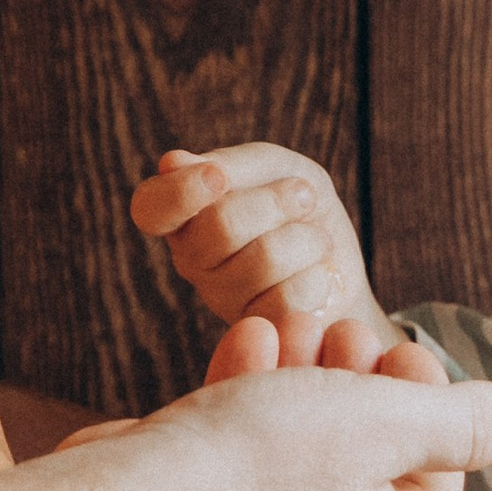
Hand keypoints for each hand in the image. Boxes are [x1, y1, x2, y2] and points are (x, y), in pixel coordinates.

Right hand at [67, 308, 491, 490]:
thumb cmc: (256, 469)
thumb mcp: (382, 424)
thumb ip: (459, 421)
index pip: (435, 472)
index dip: (426, 399)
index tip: (397, 345)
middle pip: (365, 460)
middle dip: (356, 382)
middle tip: (342, 328)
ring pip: (299, 453)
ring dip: (301, 379)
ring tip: (289, 322)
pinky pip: (241, 465)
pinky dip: (247, 402)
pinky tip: (243, 350)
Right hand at [131, 141, 385, 345]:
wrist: (340, 258)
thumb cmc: (298, 206)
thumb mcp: (274, 168)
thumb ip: (231, 165)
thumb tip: (171, 163)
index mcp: (184, 214)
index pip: (152, 208)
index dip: (183, 192)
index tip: (219, 177)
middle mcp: (191, 258)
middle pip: (221, 226)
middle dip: (277, 202)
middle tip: (304, 195)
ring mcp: (221, 298)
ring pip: (264, 260)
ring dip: (308, 239)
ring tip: (316, 239)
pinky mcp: (257, 327)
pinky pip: (288, 299)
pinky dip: (318, 276)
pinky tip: (318, 275)